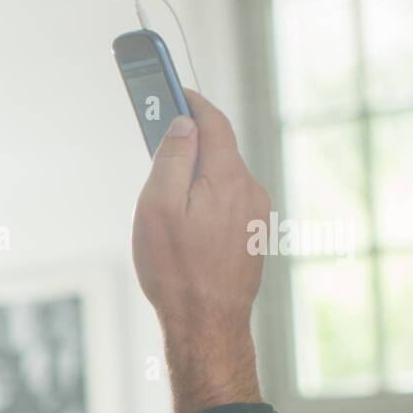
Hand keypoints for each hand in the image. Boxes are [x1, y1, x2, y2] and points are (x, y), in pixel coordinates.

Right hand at [130, 89, 268, 412]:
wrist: (207, 325)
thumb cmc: (176, 271)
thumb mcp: (158, 207)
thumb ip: (171, 157)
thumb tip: (184, 123)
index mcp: (226, 177)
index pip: (213, 122)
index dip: (191, 100)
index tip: (172, 87)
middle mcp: (250, 189)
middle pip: (218, 149)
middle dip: (189, 141)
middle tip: (156, 136)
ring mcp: (256, 214)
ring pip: (223, 178)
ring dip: (196, 177)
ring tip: (165, 199)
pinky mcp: (255, 235)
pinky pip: (228, 202)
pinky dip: (206, 200)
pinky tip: (185, 226)